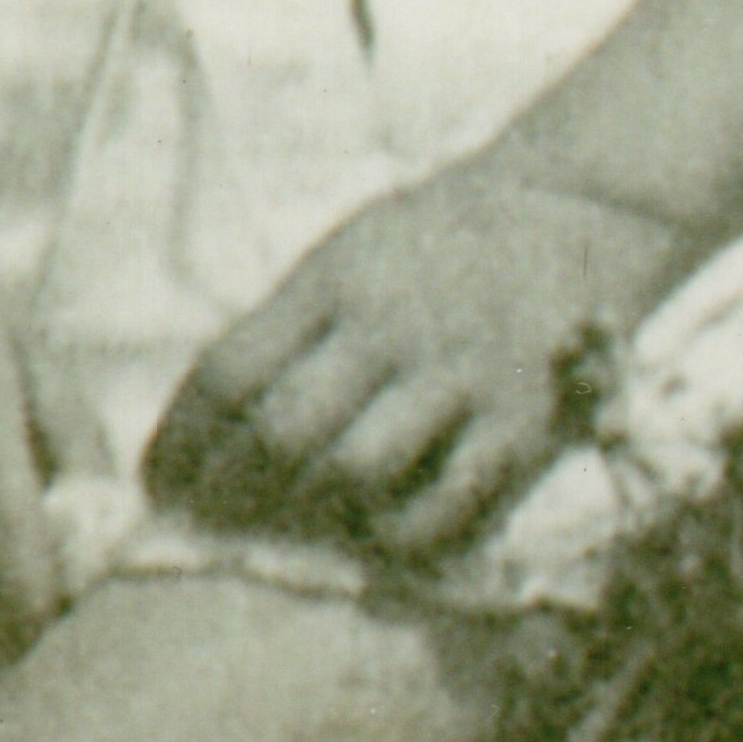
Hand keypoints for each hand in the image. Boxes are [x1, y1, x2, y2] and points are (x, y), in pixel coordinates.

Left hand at [149, 158, 686, 568]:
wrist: (581, 206)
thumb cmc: (443, 238)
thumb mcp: (351, 254)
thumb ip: (294, 325)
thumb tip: (215, 417)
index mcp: (333, 279)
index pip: (229, 370)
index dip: (183, 440)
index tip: (161, 481)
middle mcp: (388, 325)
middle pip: (280, 431)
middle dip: (231, 491)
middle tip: (213, 522)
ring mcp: (458, 375)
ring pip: (354, 472)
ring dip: (311, 513)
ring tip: (293, 528)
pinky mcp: (523, 423)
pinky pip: (446, 507)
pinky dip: (401, 535)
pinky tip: (382, 533)